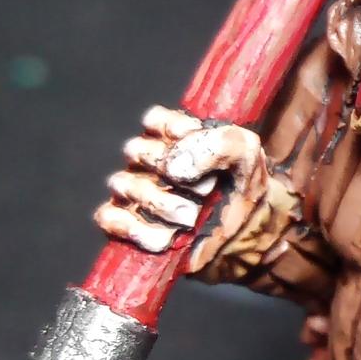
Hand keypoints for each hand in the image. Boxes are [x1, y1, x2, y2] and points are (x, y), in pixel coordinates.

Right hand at [94, 107, 266, 260]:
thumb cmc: (243, 187)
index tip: (211, 158)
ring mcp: (133, 190)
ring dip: (160, 203)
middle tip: (208, 191)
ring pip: (122, 184)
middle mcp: (147, 158)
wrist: (250, 234)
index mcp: (171, 134)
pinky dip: (137, 230)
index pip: (155, 120)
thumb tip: (173, 167)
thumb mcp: (246, 155)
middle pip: (137, 151)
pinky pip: (110, 218)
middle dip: (175, 175)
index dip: (181, 137)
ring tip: (191, 218)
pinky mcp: (127, 224)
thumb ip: (219, 144)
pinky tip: (167, 238)